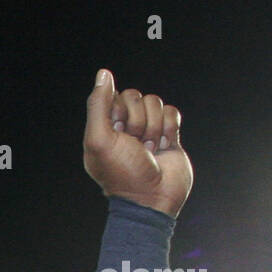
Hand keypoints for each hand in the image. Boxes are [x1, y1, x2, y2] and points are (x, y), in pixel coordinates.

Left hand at [83, 69, 191, 217]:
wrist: (152, 199)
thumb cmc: (122, 172)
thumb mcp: (99, 139)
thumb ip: (98, 104)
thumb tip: (103, 72)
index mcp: (104, 127)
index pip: (114, 96)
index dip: (119, 111)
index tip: (118, 133)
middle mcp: (125, 127)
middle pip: (136, 97)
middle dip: (139, 120)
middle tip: (136, 145)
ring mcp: (148, 130)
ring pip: (156, 103)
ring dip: (154, 127)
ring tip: (150, 150)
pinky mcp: (169, 134)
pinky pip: (172, 112)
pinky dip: (170, 128)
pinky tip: (164, 147)